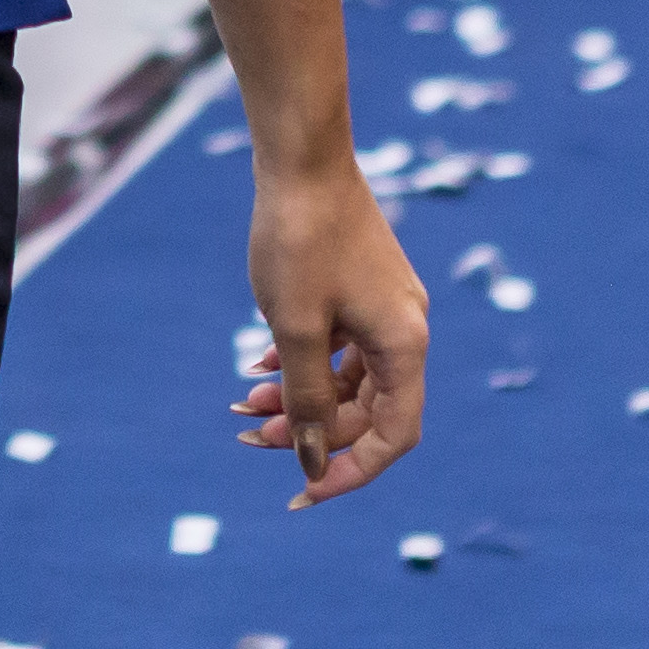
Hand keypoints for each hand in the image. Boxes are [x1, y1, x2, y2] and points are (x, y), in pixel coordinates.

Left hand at [229, 149, 428, 507]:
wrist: (301, 156)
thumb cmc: (300, 239)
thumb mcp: (295, 330)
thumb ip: (306, 401)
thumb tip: (310, 462)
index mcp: (404, 345)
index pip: (392, 437)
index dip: (349, 472)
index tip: (301, 493)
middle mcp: (405, 329)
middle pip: (367, 410)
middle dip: (310, 429)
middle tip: (249, 431)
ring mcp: (385, 306)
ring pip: (347, 377)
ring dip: (300, 396)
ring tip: (243, 400)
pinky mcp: (362, 287)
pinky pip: (338, 345)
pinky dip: (302, 361)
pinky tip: (257, 362)